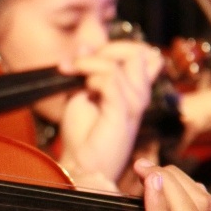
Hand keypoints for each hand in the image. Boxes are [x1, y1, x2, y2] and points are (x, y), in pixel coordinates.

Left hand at [56, 40, 163, 181]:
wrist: (81, 164)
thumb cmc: (84, 135)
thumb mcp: (83, 95)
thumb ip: (88, 72)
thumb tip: (85, 46)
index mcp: (134, 90)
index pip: (140, 53)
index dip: (113, 48)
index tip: (80, 55)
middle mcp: (139, 96)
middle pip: (135, 53)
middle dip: (103, 51)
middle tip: (74, 63)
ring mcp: (134, 105)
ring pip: (122, 64)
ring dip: (90, 63)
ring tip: (71, 72)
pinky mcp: (123, 114)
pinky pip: (112, 81)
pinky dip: (93, 78)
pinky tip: (83, 89)